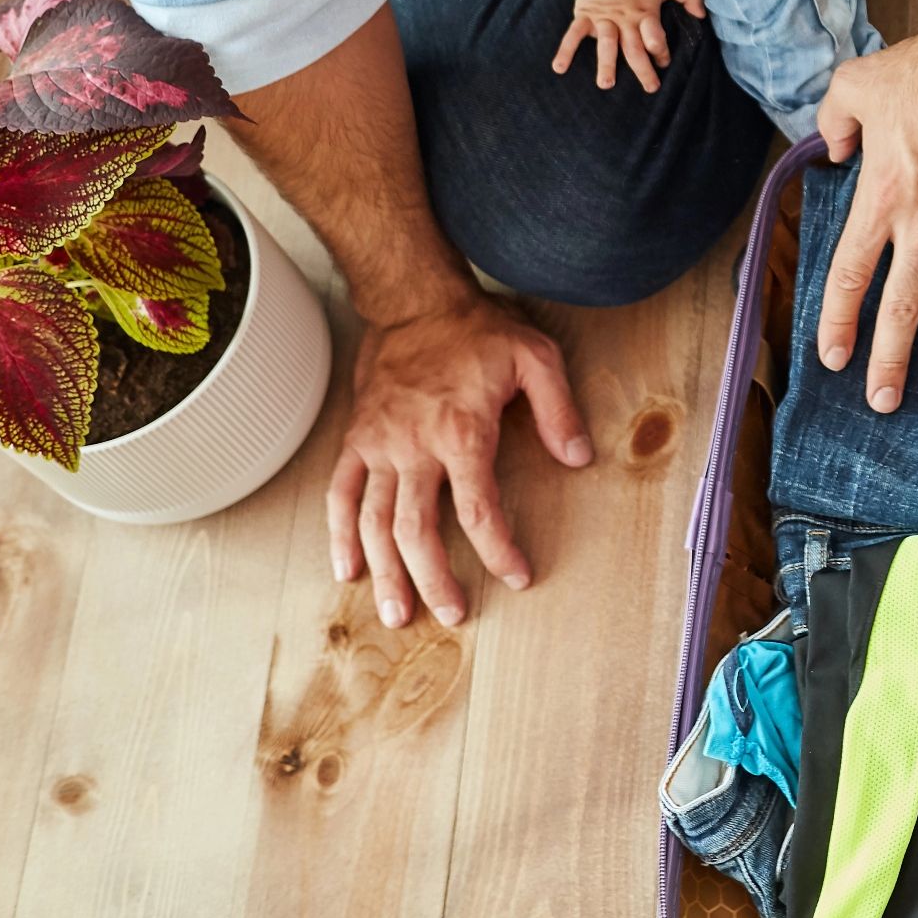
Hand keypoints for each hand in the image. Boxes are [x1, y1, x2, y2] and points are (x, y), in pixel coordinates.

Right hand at [326, 295, 593, 627]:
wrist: (415, 302)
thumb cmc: (477, 330)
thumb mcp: (535, 357)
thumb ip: (558, 409)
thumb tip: (578, 457)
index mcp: (461, 432)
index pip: (479, 508)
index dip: (498, 549)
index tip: (517, 576)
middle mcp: (414, 447)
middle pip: (417, 530)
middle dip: (433, 579)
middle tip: (451, 615)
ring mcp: (379, 446)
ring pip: (375, 522)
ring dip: (385, 572)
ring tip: (397, 614)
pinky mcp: (356, 440)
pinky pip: (341, 495)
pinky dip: (339, 535)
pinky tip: (347, 570)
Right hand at [553, 0, 703, 92]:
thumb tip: (702, 15)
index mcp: (645, 14)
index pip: (656, 37)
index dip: (662, 51)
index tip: (664, 62)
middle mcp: (624, 22)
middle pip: (634, 50)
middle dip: (643, 70)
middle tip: (650, 88)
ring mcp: (603, 21)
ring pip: (606, 46)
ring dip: (606, 65)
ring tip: (606, 84)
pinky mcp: (584, 17)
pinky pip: (573, 35)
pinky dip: (565, 51)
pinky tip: (559, 68)